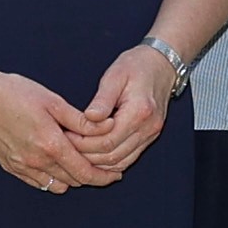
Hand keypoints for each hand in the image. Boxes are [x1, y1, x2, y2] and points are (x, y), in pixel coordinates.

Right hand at [0, 71, 115, 191]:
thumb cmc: (16, 93)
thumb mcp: (53, 101)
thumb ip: (80, 120)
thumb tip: (107, 127)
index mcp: (51, 145)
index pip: (85, 172)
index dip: (104, 177)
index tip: (116, 175)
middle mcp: (37, 161)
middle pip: (74, 181)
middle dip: (92, 178)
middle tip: (105, 170)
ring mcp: (22, 167)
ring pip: (57, 185)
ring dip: (72, 179)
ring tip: (81, 165)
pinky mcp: (11, 167)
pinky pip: (39, 183)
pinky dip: (53, 179)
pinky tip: (59, 165)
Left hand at [75, 45, 177, 176]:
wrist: (162, 65)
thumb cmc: (136, 65)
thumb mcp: (115, 75)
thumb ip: (102, 99)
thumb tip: (89, 117)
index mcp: (139, 111)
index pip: (107, 141)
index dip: (83, 143)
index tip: (66, 135)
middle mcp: (147, 128)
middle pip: (111, 155)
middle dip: (85, 154)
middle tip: (66, 144)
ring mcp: (150, 135)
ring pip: (119, 162)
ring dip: (95, 161)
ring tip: (76, 149)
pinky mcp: (149, 138)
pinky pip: (127, 160)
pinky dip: (108, 162)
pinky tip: (93, 154)